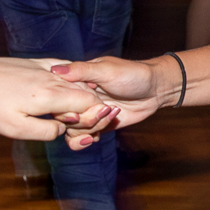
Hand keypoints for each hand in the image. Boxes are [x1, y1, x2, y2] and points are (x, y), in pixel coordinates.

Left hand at [0, 55, 108, 138]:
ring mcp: (43, 68)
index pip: (90, 103)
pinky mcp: (33, 62)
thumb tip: (63, 129)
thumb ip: (45, 132)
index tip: (85, 130)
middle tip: (80, 127)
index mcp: (49, 96)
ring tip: (71, 114)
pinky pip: (63, 69)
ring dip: (81, 97)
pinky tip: (66, 89)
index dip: (96, 117)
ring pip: (76, 81)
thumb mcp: (14, 129)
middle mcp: (51, 79)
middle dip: (91, 109)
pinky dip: (70, 82)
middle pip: (87, 91)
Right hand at [48, 55, 168, 148]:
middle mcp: (78, 98)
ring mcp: (88, 113)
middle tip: (103, 110)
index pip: (55, 97)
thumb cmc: (132, 74)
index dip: (63, 105)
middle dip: (79, 119)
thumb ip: (81, 71)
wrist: (155, 89)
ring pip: (72, 130)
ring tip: (107, 117)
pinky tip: (99, 135)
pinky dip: (88, 140)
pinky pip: (84, 137)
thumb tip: (54, 70)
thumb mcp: (106, 70)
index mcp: (76, 81)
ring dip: (87, 129)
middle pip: (62, 117)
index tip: (79, 106)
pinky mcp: (98, 125)